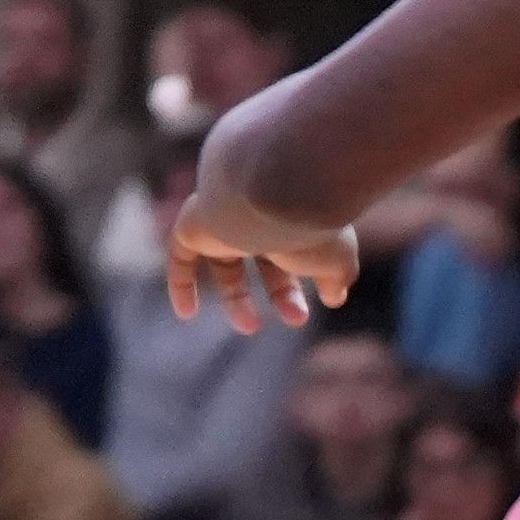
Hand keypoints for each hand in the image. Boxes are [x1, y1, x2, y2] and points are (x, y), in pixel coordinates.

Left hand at [165, 184, 353, 329]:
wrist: (271, 191)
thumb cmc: (309, 225)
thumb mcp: (337, 259)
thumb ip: (337, 278)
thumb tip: (334, 297)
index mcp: (293, 215)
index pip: (298, 251)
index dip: (315, 278)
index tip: (326, 300)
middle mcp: (258, 214)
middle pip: (265, 260)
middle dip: (282, 292)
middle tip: (297, 319)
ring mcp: (224, 219)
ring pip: (226, 263)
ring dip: (237, 297)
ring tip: (251, 328)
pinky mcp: (194, 227)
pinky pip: (181, 257)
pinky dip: (182, 284)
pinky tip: (185, 314)